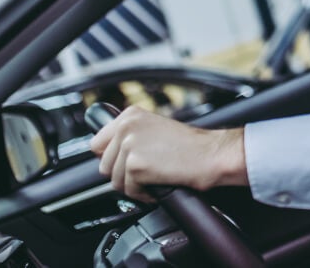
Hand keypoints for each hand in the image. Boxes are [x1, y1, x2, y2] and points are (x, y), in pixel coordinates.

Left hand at [89, 106, 246, 201]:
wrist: (212, 155)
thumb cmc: (191, 147)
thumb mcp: (155, 129)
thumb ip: (130, 136)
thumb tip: (107, 155)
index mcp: (130, 115)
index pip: (97, 143)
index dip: (112, 158)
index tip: (128, 163)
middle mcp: (126, 126)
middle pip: (104, 165)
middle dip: (124, 174)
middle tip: (147, 173)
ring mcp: (130, 145)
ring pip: (114, 180)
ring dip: (134, 185)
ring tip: (155, 178)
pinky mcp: (135, 165)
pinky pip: (128, 190)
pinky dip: (143, 194)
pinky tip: (159, 184)